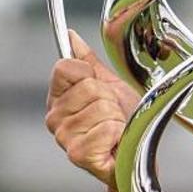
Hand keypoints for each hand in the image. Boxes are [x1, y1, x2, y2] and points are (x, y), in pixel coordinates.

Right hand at [44, 30, 139, 186]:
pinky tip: (116, 143)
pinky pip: (106, 129)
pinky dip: (119, 134)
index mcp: (58, 98)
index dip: (91, 75)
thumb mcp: (109, 85)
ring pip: (101, 108)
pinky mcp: (79, 155)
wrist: (138, 153)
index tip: (101, 90)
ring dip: (117, 118)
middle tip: (114, 114)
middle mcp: (55, 118)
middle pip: (88, 87)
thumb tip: (70, 36)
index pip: (65, 68)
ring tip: (116, 130)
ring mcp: (64, 138)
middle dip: (110, 99)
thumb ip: (88, 62)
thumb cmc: (125, 122)